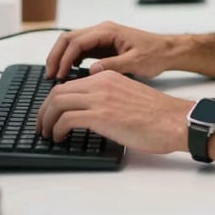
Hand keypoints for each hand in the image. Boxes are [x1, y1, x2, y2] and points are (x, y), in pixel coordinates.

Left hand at [36, 70, 191, 152]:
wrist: (173, 120)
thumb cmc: (157, 114)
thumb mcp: (128, 95)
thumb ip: (108, 97)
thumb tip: (91, 113)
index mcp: (108, 76)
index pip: (70, 84)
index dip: (54, 101)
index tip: (51, 114)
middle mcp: (101, 82)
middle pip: (58, 91)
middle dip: (44, 110)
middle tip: (42, 126)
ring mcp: (100, 98)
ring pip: (57, 103)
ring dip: (46, 120)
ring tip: (47, 134)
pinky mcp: (101, 115)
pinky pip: (66, 119)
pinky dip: (57, 129)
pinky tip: (61, 138)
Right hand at [45, 21, 172, 79]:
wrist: (167, 51)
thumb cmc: (155, 54)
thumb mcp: (136, 62)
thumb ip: (114, 65)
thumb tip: (92, 70)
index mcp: (108, 31)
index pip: (77, 41)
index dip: (65, 58)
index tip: (59, 76)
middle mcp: (102, 30)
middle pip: (69, 38)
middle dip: (57, 56)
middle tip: (50, 76)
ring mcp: (102, 37)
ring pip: (72, 43)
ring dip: (62, 58)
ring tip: (55, 77)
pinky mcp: (103, 46)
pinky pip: (81, 50)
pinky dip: (71, 60)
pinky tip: (68, 74)